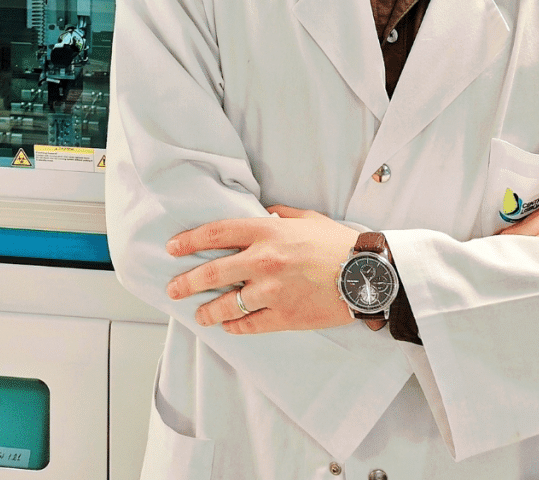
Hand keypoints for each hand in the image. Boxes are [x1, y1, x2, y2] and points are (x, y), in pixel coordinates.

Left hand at [166, 205, 358, 333]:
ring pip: (227, 305)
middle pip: (212, 272)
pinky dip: (235, 327)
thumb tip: (265, 211)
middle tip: (174, 289)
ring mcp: (272, 292)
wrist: (366, 274)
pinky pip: (249, 325)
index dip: (189, 241)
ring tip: (200, 315)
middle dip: (187, 282)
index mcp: (268, 231)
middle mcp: (264, 260)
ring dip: (208, 312)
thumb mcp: (307, 218)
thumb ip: (281, 214)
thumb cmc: (338, 243)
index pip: (216, 234)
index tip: (173, 248)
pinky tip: (230, 327)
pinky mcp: (283, 317)